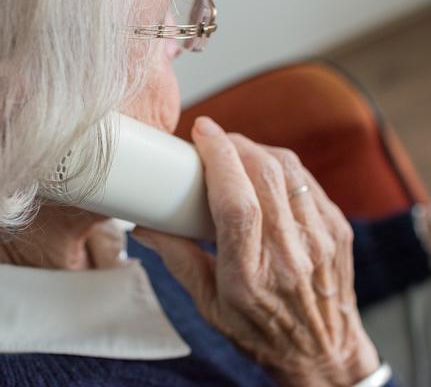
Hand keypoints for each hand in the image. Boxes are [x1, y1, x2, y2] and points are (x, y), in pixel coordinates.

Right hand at [132, 117, 379, 385]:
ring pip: (289, 170)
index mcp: (250, 277)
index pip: (236, 203)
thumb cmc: (262, 333)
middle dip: (235, 144)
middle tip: (214, 139)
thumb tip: (146, 226)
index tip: (202, 132)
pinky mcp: (338, 229)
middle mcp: (290, 255)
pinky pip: (307, 180)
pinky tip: (264, 171)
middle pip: (265, 175)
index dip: (219, 158)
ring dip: (257, 150)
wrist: (321, 352)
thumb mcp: (209, 305)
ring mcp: (321, 239)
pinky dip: (281, 166)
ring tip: (236, 152)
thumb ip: (177, 259)